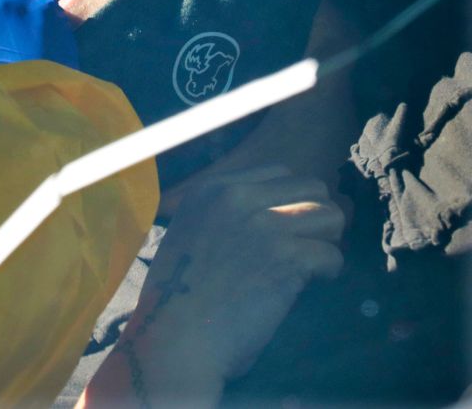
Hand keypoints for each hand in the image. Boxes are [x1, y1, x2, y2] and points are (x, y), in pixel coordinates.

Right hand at [111, 166, 344, 400]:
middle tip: (306, 246)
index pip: (277, 172)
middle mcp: (237, 197)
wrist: (176, 335)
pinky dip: (328, 274)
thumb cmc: (178, 297)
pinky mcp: (286, 257)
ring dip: (326, 242)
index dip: (289, 200)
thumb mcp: (189, 234)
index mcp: (211, 190)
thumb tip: (270, 214)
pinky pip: (332, 256)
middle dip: (316, 217)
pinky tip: (307, 287)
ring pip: (330, 215)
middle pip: (311, 187)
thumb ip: (223, 217)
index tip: (285, 228)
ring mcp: (263, 225)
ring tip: (311, 266)